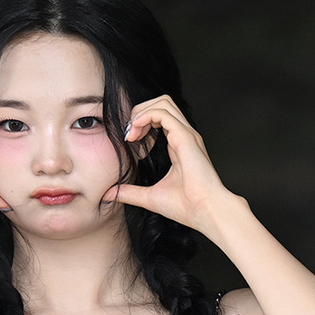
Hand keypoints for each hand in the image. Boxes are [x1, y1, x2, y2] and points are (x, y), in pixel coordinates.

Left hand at [102, 96, 229, 230]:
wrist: (204, 212)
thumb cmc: (186, 206)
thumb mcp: (149, 197)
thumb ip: (129, 192)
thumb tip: (109, 194)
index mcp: (178, 145)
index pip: (160, 118)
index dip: (141, 122)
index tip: (129, 140)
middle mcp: (184, 136)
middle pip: (162, 103)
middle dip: (140, 111)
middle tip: (127, 133)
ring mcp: (186, 134)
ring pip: (163, 102)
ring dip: (141, 112)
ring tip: (131, 132)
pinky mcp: (186, 137)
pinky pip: (163, 113)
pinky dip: (145, 117)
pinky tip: (135, 132)